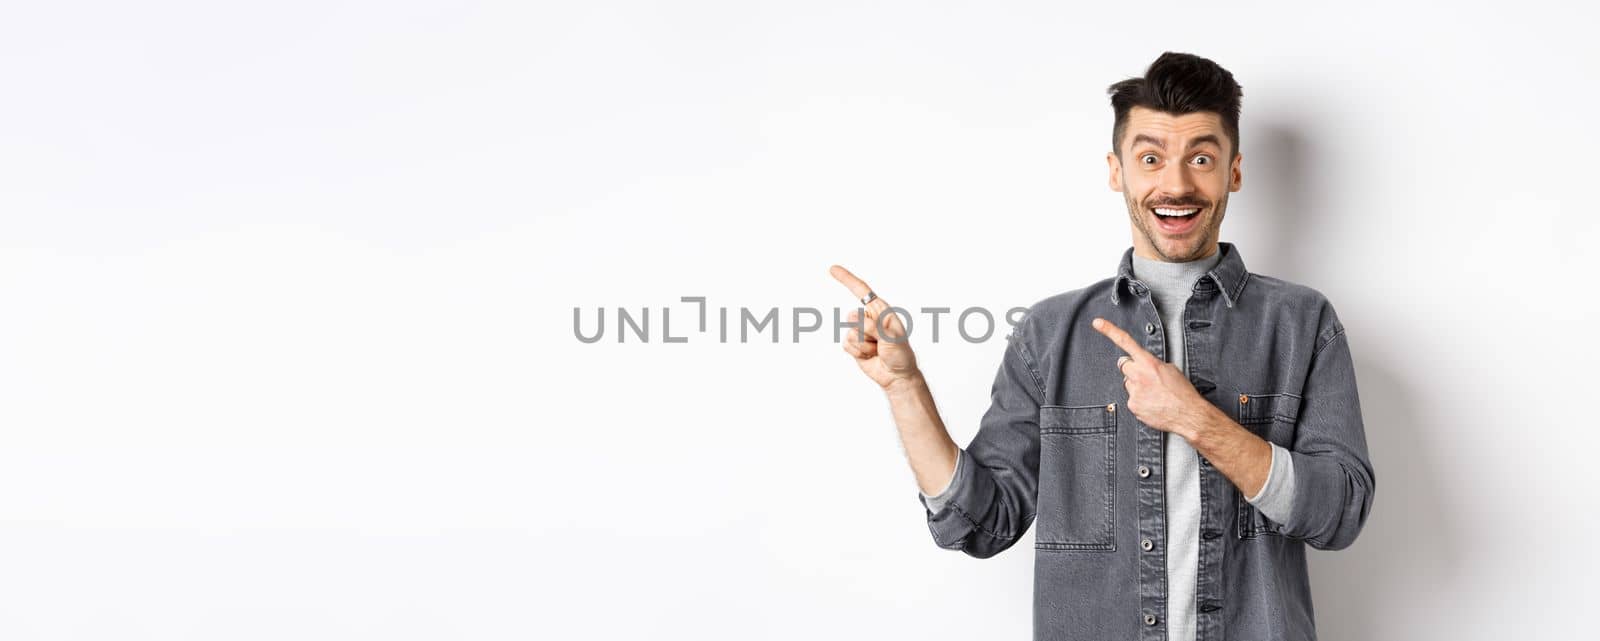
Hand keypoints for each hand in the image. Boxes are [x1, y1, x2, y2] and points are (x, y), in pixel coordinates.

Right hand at [829, 265, 919, 391]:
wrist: (897, 376)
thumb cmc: (900, 355)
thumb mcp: (892, 338)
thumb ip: (874, 327)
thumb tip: (856, 319)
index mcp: (881, 310)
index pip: (862, 291)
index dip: (847, 279)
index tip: (832, 269)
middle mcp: (869, 318)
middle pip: (852, 317)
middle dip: (865, 332)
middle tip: (880, 342)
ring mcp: (861, 331)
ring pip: (849, 333)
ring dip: (864, 346)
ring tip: (877, 351)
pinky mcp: (854, 344)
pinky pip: (846, 345)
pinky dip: (858, 353)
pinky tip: (870, 356)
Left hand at [1091, 317, 1209, 438]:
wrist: (1188, 414)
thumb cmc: (1183, 393)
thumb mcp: (1171, 369)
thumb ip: (1153, 363)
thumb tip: (1146, 364)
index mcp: (1148, 363)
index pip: (1125, 342)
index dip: (1109, 330)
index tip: (1097, 323)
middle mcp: (1138, 375)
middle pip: (1124, 365)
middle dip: (1133, 368)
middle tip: (1146, 376)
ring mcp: (1134, 391)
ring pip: (1128, 383)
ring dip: (1137, 386)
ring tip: (1154, 393)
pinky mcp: (1132, 405)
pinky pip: (1131, 399)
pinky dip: (1140, 400)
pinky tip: (1152, 402)